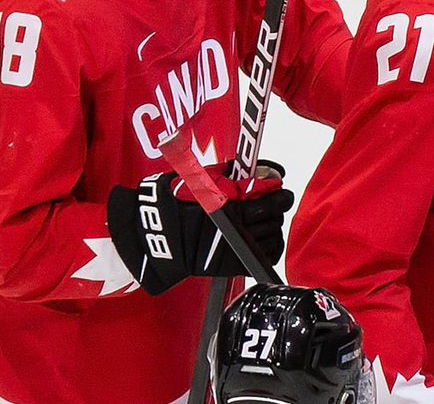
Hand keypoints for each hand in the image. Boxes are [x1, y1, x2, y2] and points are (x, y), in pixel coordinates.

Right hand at [107, 160, 293, 294]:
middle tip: (272, 204)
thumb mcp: (202, 180)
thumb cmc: (174, 203)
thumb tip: (259, 168)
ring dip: (273, 228)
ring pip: (274, 238)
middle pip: (276, 219)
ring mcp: (236, 250)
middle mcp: (237, 231)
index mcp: (232, 208)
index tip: (280, 191)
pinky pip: (265, 258)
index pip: (274, 202)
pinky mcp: (232, 266)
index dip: (282, 196)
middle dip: (276, 210)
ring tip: (265, 221)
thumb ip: (232, 174)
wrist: (151, 235)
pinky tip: (263, 239)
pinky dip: (269, 247)